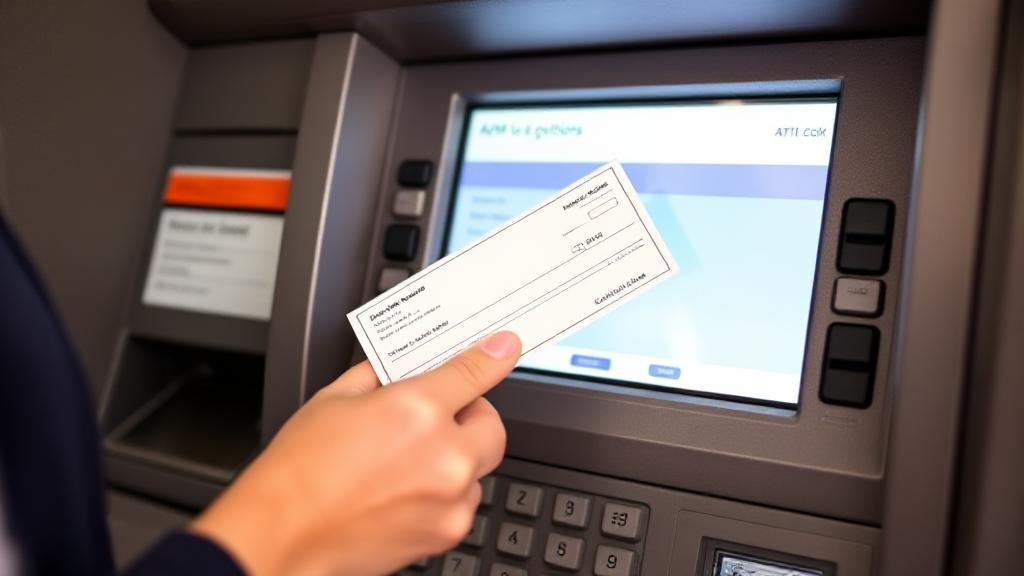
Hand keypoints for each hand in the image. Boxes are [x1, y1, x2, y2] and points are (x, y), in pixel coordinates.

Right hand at [190, 331, 520, 575]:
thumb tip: (404, 368)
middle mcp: (443, 456)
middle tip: (437, 418)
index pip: (475, 373)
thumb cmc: (298, 472)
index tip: (505, 346)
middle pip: (492, 427)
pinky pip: (461, 503)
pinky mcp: (445, 533)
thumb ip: (381, 377)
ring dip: (455, 460)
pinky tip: (403, 492)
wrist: (281, 534)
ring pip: (477, 469)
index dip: (494, 354)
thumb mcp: (335, 398)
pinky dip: (444, 495)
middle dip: (470, 418)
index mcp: (416, 411)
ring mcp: (449, 500)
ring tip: (406, 464)